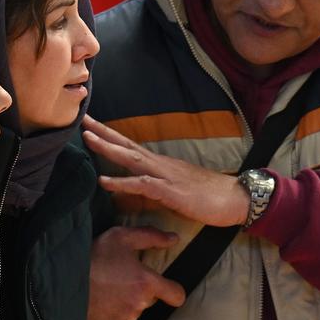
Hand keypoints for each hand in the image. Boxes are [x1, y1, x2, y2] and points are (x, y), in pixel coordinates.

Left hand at [83, 115, 249, 228]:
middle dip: (104, 133)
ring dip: (108, 149)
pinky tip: (104, 182)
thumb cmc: (210, 195)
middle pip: (127, 145)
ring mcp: (165, 176)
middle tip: (82, 120)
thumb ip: (161, 185)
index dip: (111, 136)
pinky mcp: (170, 192)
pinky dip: (121, 182)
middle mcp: (161, 165)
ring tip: (87, 139)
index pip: (131, 146)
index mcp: (161, 164)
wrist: (236, 199)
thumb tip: (145, 186)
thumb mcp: (179, 188)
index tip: (92, 126)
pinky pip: (142, 185)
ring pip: (131, 159)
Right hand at [88, 226, 185, 319]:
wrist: (63, 280)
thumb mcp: (121, 237)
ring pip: (134, 311)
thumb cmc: (94, 256)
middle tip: (120, 279)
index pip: (176, 295)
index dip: (174, 291)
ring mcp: (126, 319)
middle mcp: (140, 304)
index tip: (168, 288)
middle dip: (140, 291)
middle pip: (150, 300)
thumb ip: (151, 236)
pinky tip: (100, 302)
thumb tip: (174, 238)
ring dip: (126, 302)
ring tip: (107, 289)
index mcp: (146, 282)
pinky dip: (112, 314)